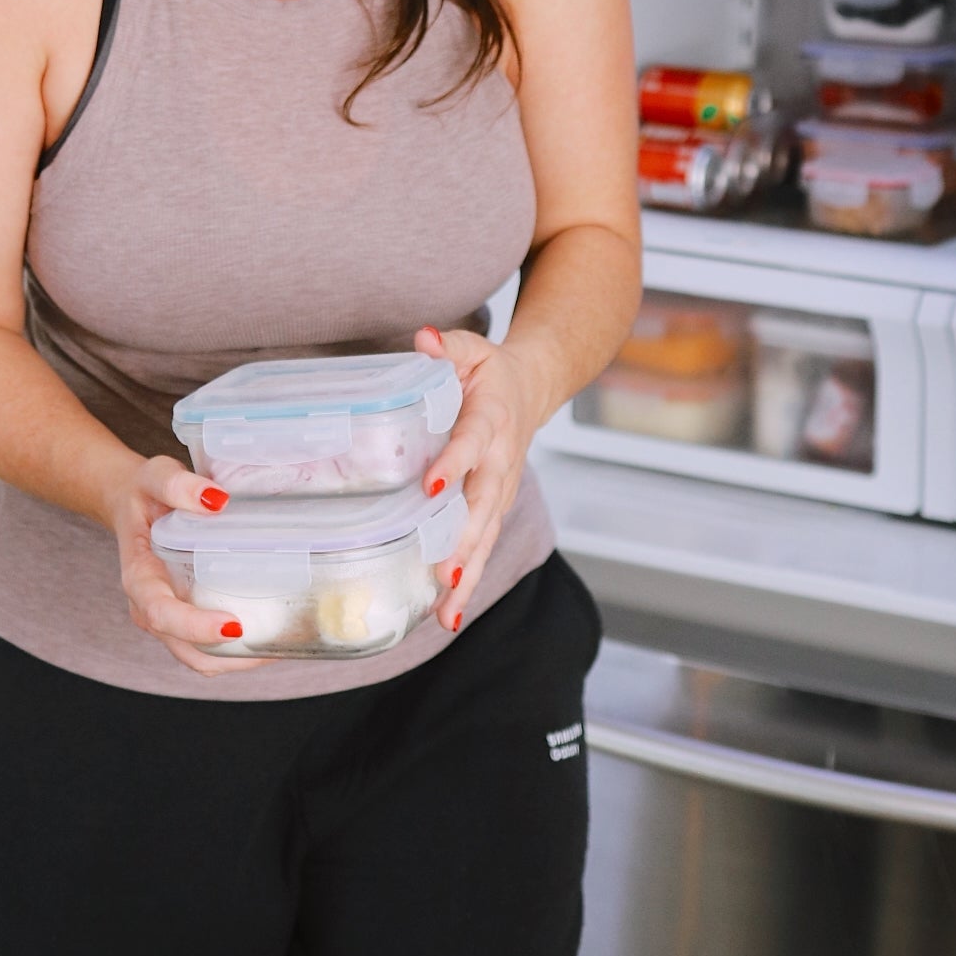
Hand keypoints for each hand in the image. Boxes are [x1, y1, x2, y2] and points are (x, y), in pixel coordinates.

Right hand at [104, 454, 271, 677]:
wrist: (129, 502)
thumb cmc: (143, 492)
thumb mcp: (155, 476)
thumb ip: (177, 485)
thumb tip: (216, 500)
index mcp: (139, 576)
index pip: (162, 614)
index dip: (196, 627)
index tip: (233, 626)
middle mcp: (149, 606)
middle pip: (184, 649)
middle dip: (228, 656)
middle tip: (274, 642)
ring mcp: (166, 618)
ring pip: (198, 658)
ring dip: (236, 659)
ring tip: (280, 643)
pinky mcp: (183, 617)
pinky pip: (207, 648)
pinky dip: (235, 651)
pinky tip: (268, 633)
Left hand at [415, 324, 544, 632]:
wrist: (532, 388)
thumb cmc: (489, 371)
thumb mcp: (470, 348)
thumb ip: (446, 346)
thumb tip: (423, 340)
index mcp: (492, 419)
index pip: (472, 443)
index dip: (454, 463)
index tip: (432, 485)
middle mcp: (501, 462)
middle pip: (483, 506)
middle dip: (464, 540)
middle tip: (443, 570)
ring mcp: (501, 491)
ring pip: (486, 538)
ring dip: (467, 575)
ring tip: (444, 611)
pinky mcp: (495, 510)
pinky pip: (482, 549)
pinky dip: (468, 582)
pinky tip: (445, 616)